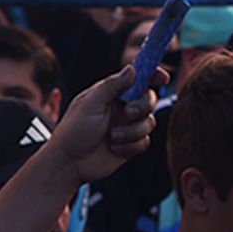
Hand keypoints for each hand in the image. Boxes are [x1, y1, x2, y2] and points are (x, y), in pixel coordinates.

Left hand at [45, 64, 163, 183]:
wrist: (69, 162)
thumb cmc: (74, 130)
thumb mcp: (90, 103)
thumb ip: (112, 86)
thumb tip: (132, 69)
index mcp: (111, 93)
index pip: (137, 79)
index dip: (152, 75)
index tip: (163, 77)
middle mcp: (121, 108)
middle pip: (149, 99)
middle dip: (143, 105)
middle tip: (128, 113)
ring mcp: (126, 126)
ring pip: (149, 122)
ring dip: (132, 131)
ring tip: (112, 137)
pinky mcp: (130, 145)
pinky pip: (145, 142)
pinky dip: (131, 146)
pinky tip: (114, 149)